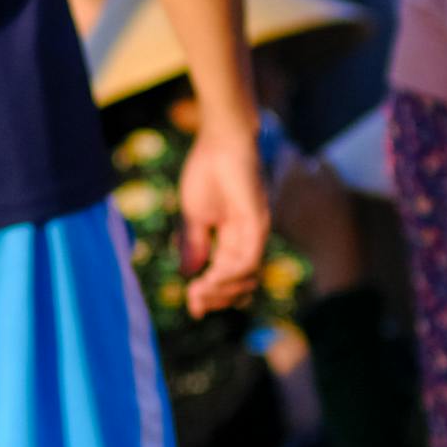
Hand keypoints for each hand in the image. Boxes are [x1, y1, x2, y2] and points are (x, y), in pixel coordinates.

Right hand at [175, 119, 272, 316]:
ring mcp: (256, 232)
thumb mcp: (193, 216)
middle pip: (241, 282)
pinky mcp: (258, 223)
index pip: (228, 275)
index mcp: (234, 236)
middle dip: (216, 297)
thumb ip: (193, 245)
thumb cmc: (207, 170)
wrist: (219, 140)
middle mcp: (249, 238)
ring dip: (221, 290)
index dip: (211, 293)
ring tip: (197, 291)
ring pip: (246, 276)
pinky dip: (229, 275)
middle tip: (194, 301)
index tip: (192, 306)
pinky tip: (209, 278)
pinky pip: (248, 261)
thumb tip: (188, 274)